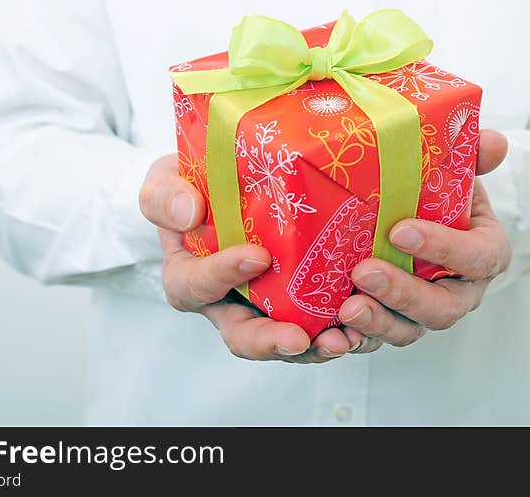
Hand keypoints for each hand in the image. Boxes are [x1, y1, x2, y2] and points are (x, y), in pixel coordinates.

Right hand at [139, 154, 367, 362]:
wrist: (226, 189)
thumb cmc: (191, 189)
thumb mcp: (165, 182)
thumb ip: (166, 195)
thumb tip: (188, 212)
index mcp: (190, 276)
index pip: (197, 285)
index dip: (223, 274)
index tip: (256, 256)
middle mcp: (227, 302)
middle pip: (243, 335)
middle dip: (271, 341)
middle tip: (299, 338)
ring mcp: (266, 307)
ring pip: (287, 341)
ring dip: (316, 346)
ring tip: (343, 339)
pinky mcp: (302, 303)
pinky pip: (321, 327)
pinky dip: (343, 330)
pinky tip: (364, 326)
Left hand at [337, 129, 511, 352]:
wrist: (423, 218)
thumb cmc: (444, 194)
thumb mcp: (460, 170)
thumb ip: (474, 154)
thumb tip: (494, 141)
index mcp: (485, 253)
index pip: (476, 257)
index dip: (442, 248)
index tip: (400, 230)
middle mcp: (459, 291)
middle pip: (441, 307)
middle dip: (403, 293)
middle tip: (364, 272)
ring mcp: (424, 312)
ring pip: (409, 330)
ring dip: (377, 322)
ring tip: (345, 308)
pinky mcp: (392, 323)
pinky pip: (376, 341)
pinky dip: (355, 340)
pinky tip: (330, 336)